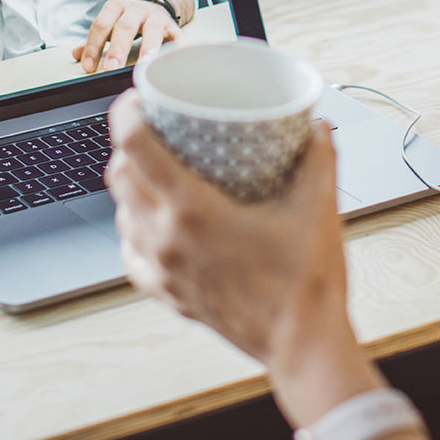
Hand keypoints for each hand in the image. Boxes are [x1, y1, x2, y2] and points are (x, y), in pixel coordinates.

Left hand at [72, 0, 178, 73]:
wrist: (156, 4)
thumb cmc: (128, 19)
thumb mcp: (110, 22)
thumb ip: (94, 39)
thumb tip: (76, 54)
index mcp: (116, 7)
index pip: (101, 25)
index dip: (94, 46)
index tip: (89, 68)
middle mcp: (136, 9)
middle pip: (125, 27)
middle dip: (118, 49)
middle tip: (112, 68)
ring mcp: (156, 17)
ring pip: (152, 30)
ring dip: (148, 48)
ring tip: (144, 64)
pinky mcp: (172, 26)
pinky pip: (176, 36)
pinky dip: (175, 48)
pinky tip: (170, 60)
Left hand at [105, 92, 352, 368]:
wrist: (302, 343)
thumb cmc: (307, 281)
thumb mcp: (318, 204)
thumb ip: (319, 155)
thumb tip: (318, 125)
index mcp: (194, 211)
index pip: (134, 147)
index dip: (125, 113)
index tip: (137, 97)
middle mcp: (166, 239)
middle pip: (120, 175)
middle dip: (128, 143)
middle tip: (155, 127)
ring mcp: (163, 270)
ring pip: (121, 213)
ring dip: (131, 184)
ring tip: (158, 169)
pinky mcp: (168, 294)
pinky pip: (132, 253)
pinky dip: (134, 228)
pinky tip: (155, 221)